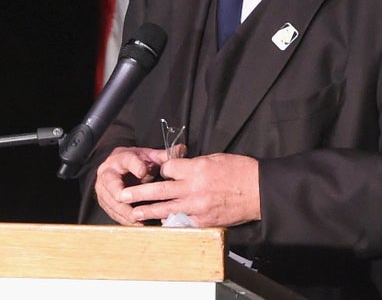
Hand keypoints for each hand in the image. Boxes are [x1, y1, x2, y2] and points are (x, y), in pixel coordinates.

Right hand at [94, 146, 183, 225]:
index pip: (128, 161)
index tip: (144, 172)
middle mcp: (107, 173)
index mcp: (120, 158)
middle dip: (127, 200)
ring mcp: (102, 188)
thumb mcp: (149, 155)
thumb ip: (164, 155)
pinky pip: (112, 213)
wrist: (118, 166)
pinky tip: (137, 225)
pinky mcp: (103, 201)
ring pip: (112, 204)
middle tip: (139, 210)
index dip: (136, 166)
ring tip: (141, 222)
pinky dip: (124, 220)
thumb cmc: (136, 161)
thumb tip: (182, 149)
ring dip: (126, 214)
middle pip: (114, 188)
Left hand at [117, 153, 260, 227]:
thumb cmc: (239, 170)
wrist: (258, 190)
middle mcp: (193, 187)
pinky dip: (173, 222)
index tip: (160, 171)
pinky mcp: (204, 220)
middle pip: (160, 189)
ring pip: (167, 209)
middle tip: (123, 195)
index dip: (162, 169)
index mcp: (195, 168)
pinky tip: (163, 223)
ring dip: (149, 211)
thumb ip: (194, 165)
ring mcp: (197, 206)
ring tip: (134, 213)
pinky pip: (183, 221)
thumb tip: (182, 168)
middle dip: (139, 193)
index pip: (168, 169)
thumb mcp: (214, 158)